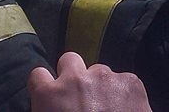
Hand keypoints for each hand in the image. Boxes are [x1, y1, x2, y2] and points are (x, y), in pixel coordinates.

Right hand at [28, 52, 151, 111]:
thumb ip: (48, 109)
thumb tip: (54, 109)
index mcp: (50, 95)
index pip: (38, 74)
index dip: (46, 85)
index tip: (53, 94)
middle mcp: (76, 79)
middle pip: (69, 60)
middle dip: (74, 74)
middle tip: (81, 95)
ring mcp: (105, 77)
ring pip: (99, 71)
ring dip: (100, 86)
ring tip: (107, 108)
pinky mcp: (130, 82)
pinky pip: (123, 81)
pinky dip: (123, 93)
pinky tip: (125, 109)